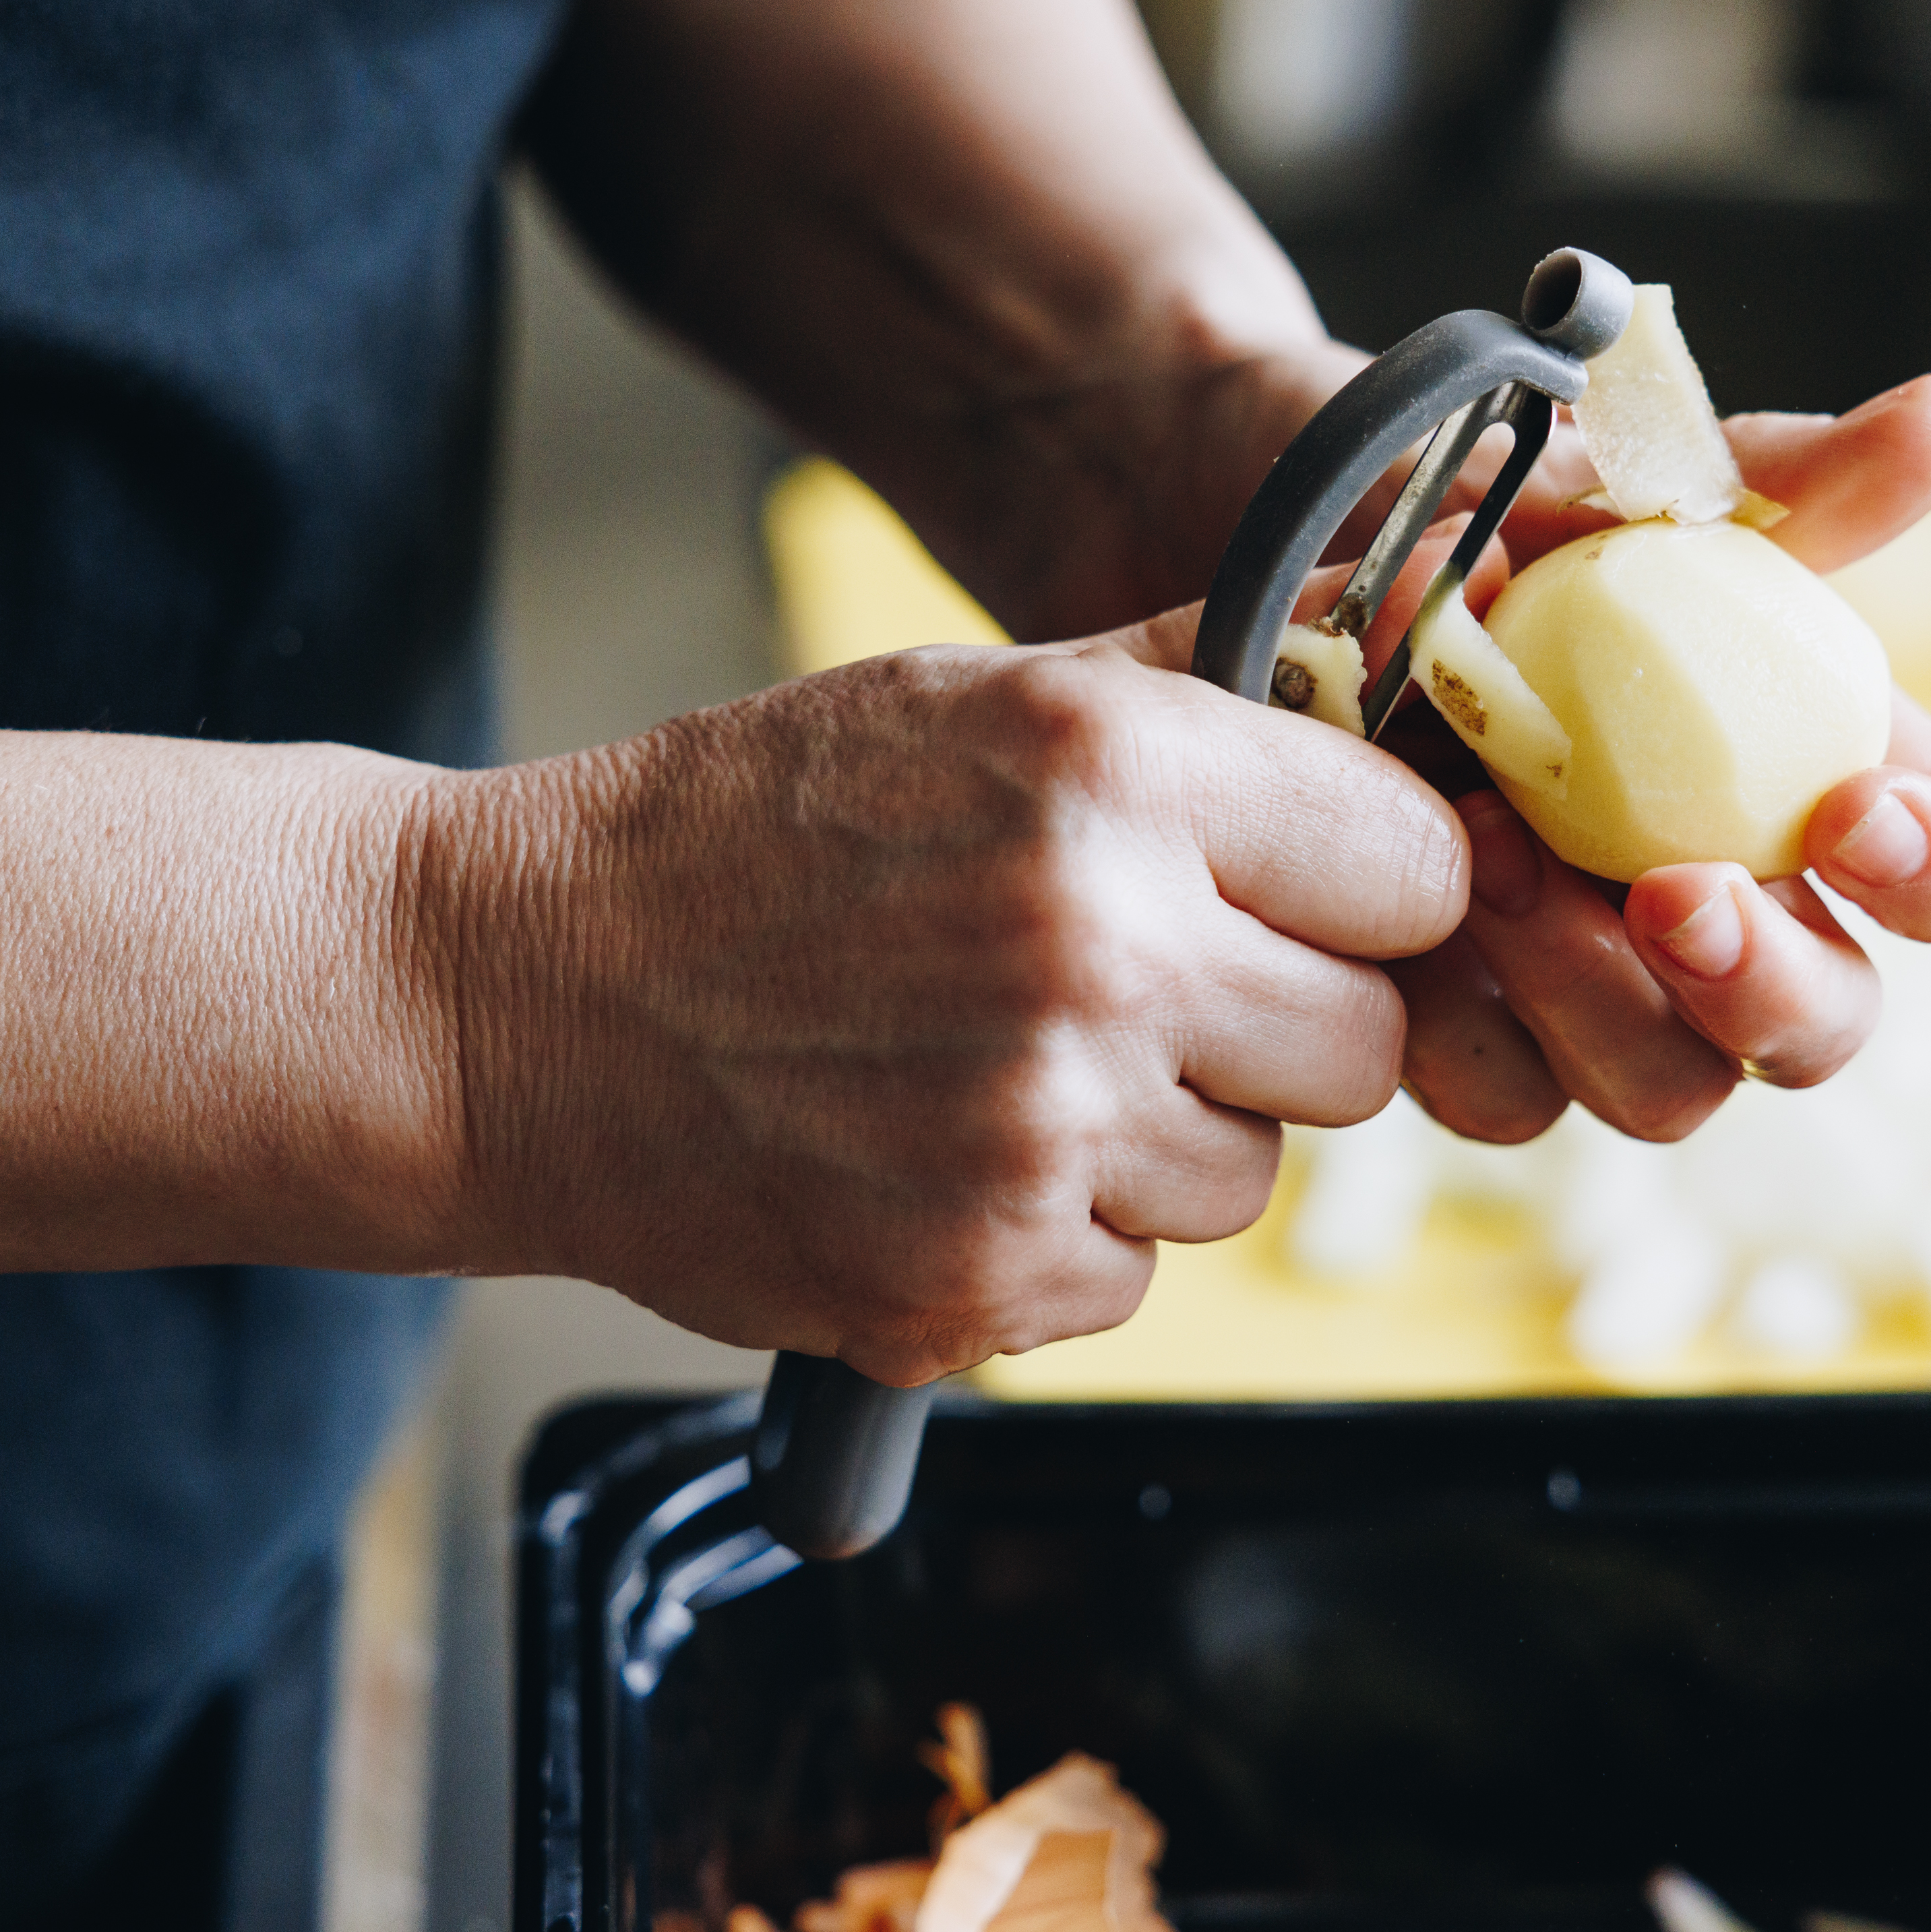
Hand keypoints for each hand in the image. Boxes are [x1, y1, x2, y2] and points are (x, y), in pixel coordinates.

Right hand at [454, 631, 1466, 1383]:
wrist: (513, 1001)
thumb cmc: (743, 834)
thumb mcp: (967, 697)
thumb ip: (1196, 680)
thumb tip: (1393, 647)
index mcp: (1112, 769)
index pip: (1417, 870)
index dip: (1365, 891)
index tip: (1299, 901)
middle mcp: (1095, 951)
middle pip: (1362, 1048)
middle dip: (1272, 1029)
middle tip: (1131, 993)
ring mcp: (1035, 1137)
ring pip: (1245, 1176)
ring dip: (1155, 1139)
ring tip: (990, 1066)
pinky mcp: (973, 1284)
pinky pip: (1127, 1280)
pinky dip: (1051, 1237)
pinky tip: (930, 1156)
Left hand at [1388, 372, 1930, 1142]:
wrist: (1265, 561)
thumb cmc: (1464, 520)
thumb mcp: (1608, 488)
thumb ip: (1778, 478)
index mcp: (1806, 777)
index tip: (1854, 813)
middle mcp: (1722, 905)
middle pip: (1825, 1022)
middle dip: (1768, 984)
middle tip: (1674, 892)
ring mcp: (1596, 986)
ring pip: (1667, 1088)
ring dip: (1602, 1003)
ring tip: (1495, 863)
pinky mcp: (1468, 1031)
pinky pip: (1507, 1096)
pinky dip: (1471, 1023)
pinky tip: (1408, 910)